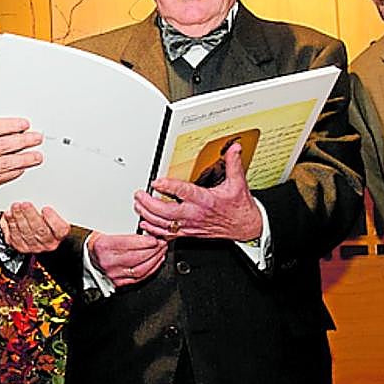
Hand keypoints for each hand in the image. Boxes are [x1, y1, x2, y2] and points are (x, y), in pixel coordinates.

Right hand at [0, 117, 41, 201]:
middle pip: (2, 146)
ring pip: (5, 164)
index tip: (24, 124)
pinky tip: (22, 168)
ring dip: (25, 159)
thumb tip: (8, 130)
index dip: (11, 125)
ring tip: (36, 155)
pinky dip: (14, 172)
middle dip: (24, 141)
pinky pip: (1, 178)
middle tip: (36, 138)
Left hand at [0, 201, 69, 252]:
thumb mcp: (54, 210)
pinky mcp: (20, 245)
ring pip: (25, 232)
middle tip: (26, 204)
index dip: (53, 219)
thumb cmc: (45, 218)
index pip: (60, 229)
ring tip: (16, 206)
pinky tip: (9, 214)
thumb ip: (53, 205)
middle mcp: (47, 242)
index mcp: (59, 234)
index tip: (46, 208)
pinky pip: (14, 236)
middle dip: (31, 215)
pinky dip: (10, 223)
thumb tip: (46, 191)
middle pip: (40, 230)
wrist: (33, 228)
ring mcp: (33, 245)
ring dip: (19, 218)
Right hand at [87, 231, 166, 287]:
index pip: (129, 244)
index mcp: (104, 246)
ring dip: (154, 260)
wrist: (87, 257)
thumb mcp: (107, 231)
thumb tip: (146, 232)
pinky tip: (156, 262)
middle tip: (162, 243)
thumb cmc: (99, 243)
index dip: (145, 242)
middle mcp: (108, 262)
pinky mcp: (118, 282)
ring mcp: (113, 274)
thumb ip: (126, 231)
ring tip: (161, 252)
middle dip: (153, 250)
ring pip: (140, 270)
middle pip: (137, 257)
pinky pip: (139, 278)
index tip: (155, 238)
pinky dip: (150, 270)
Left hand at [136, 142, 261, 241]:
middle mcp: (195, 214)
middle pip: (167, 212)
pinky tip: (145, 224)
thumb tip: (233, 148)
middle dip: (149, 204)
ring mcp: (190, 226)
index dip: (169, 187)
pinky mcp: (188, 233)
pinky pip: (168, 235)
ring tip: (137, 205)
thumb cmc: (239, 207)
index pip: (184, 192)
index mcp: (205, 200)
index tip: (157, 181)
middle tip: (139, 194)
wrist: (246, 228)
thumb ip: (233, 164)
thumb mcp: (238, 183)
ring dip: (148, 215)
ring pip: (164, 224)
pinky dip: (154, 230)